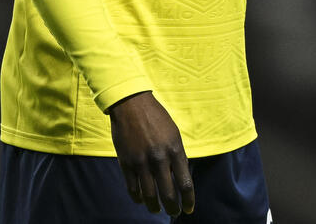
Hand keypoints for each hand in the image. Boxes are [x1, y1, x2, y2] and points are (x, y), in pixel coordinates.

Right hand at [108, 91, 195, 215]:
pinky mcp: (126, 163)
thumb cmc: (156, 117)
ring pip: (149, 196)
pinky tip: (141, 200)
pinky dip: (138, 198)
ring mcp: (141, 162)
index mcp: (175, 150)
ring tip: (157, 210)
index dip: (188, 201)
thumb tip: (180, 176)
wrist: (131, 104)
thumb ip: (178, 155)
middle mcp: (159, 159)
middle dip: (173, 209)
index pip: (185, 184)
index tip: (188, 209)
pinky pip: (133, 189)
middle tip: (174, 213)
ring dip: (154, 207)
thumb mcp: (174, 133)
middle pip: (168, 195)